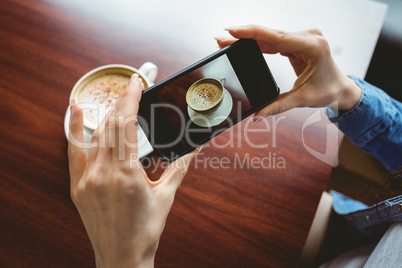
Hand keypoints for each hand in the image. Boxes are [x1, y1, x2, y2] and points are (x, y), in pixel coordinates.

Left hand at [68, 74, 199, 267]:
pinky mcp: (78, 186)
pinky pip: (73, 151)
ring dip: (107, 114)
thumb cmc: (146, 230)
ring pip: (95, 136)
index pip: (125, 125)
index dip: (130, 99)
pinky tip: (73, 110)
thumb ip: (180, 167)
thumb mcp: (166, 196)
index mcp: (127, 174)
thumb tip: (196, 148)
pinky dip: (74, 129)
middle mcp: (103, 173)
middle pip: (110, 125)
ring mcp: (87, 179)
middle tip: (133, 87)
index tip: (136, 82)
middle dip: (122, 102)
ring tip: (119, 102)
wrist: (122, 257)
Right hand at [216, 25, 360, 121]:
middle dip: (243, 36)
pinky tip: (242, 43)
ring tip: (226, 41)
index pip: (277, 37)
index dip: (252, 33)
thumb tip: (256, 116)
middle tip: (220, 38)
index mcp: (312, 47)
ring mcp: (303, 37)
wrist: (341, 88)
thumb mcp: (302, 99)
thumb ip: (277, 107)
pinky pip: (274, 40)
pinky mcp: (297, 41)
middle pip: (269, 34)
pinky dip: (258, 43)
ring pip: (269, 36)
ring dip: (248, 39)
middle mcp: (308, 37)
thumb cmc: (328, 91)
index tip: (232, 31)